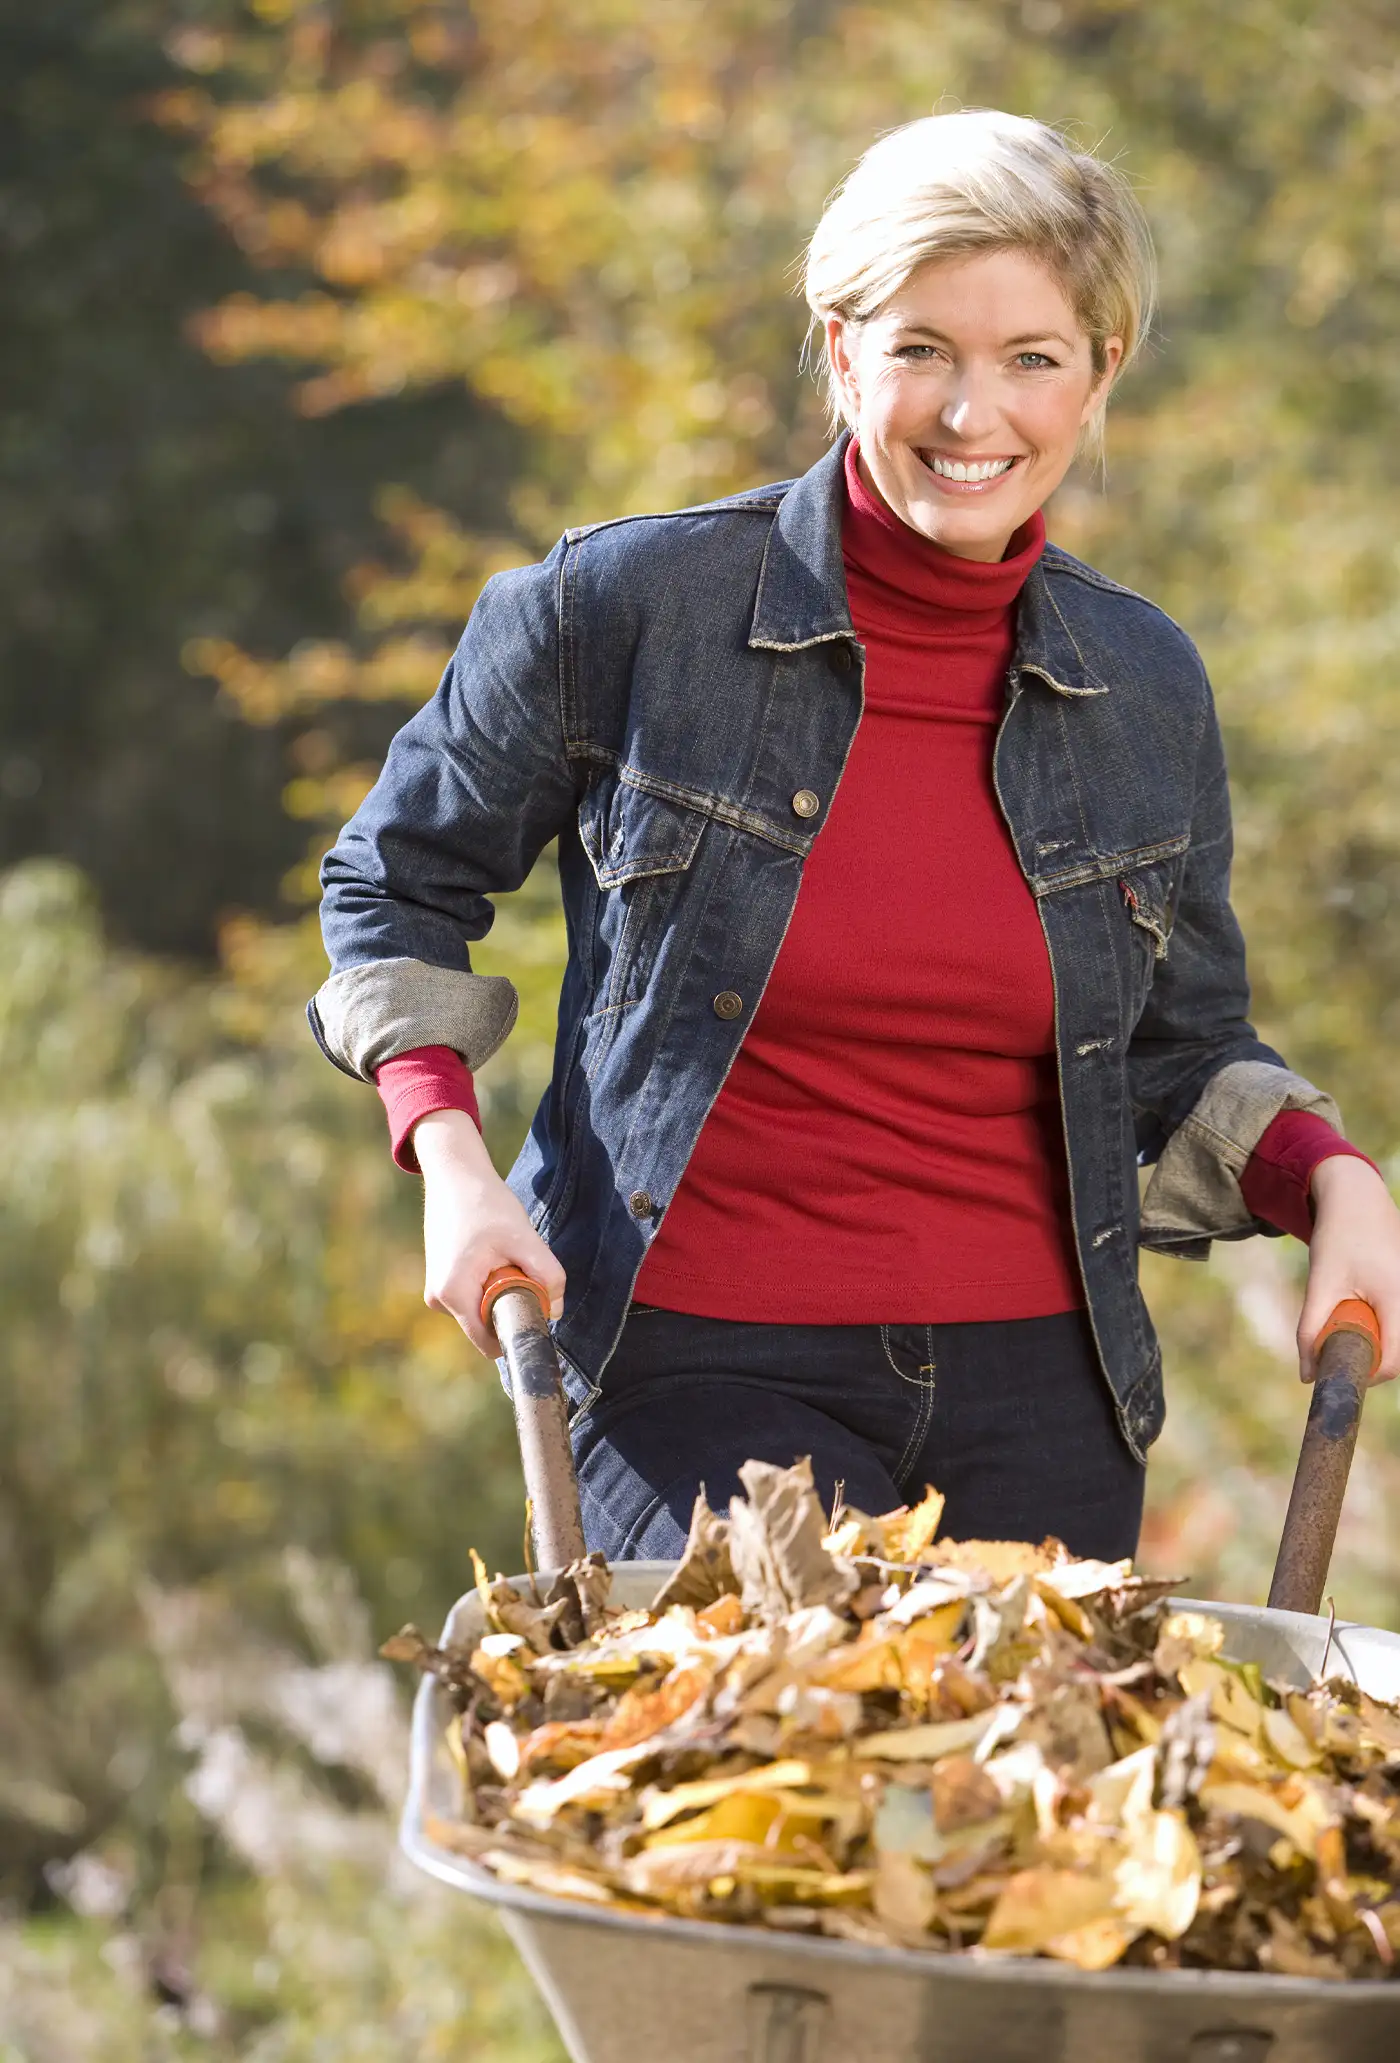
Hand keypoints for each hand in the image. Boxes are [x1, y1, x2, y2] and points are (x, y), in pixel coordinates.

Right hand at [413, 1109, 565, 1356]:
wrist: (455, 1176)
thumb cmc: (484, 1203)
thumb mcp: (523, 1238)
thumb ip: (547, 1275)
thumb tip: (556, 1310)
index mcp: (453, 1294)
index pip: (489, 1342)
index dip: (518, 1328)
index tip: (535, 1303)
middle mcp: (438, 1300)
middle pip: (488, 1325)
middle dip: (510, 1303)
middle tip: (516, 1265)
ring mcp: (437, 1293)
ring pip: (483, 1310)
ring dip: (501, 1290)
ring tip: (500, 1254)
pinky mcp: (442, 1284)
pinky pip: (476, 1298)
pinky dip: (490, 1282)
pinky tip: (489, 1253)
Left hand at [1297, 1155, 1399, 1384]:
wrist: (1357, 1198)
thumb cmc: (1339, 1238)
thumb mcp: (1320, 1283)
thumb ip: (1310, 1328)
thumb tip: (1306, 1375)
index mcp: (1397, 1298)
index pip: (1394, 1360)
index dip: (1369, 1375)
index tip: (1343, 1371)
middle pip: (1398, 1350)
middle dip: (1369, 1356)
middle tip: (1340, 1346)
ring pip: (1397, 1334)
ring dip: (1373, 1338)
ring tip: (1349, 1316)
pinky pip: (1397, 1319)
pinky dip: (1379, 1323)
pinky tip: (1360, 1306)